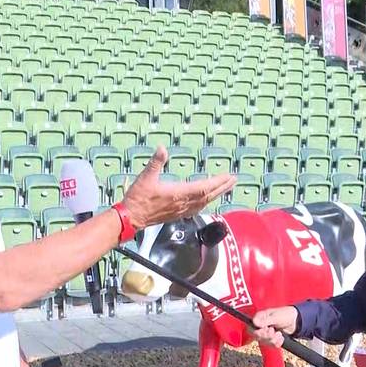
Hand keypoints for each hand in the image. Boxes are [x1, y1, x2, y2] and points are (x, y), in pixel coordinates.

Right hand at [121, 146, 236, 229]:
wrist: (131, 217)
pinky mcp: (177, 214)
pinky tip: (206, 200)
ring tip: (224, 188)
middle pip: (208, 195)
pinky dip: (205, 202)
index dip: (218, 182)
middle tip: (233, 180)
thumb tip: (162, 149)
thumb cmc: (138, 198)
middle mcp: (183, 203)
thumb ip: (156, 162)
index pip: (204, 187)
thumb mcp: (145, 177)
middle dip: (222, 187)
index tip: (228, 176)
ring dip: (216, 194)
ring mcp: (181, 210)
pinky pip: (197, 208)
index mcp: (178, 193)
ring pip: (204, 202)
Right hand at [251, 307, 299, 346]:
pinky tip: (281, 337)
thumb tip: (254, 322)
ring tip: (279, 334)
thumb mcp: (275, 317)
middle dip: (267, 336)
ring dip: (273, 340)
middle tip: (274, 331)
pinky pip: (272, 345)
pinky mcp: (272, 339)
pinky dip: (278, 343)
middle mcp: (261, 327)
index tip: (267, 330)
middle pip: (257, 337)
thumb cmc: (285, 314)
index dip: (258, 332)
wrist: (295, 320)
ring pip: (265, 342)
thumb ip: (265, 320)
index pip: (251, 329)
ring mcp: (266, 334)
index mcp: (259, 319)